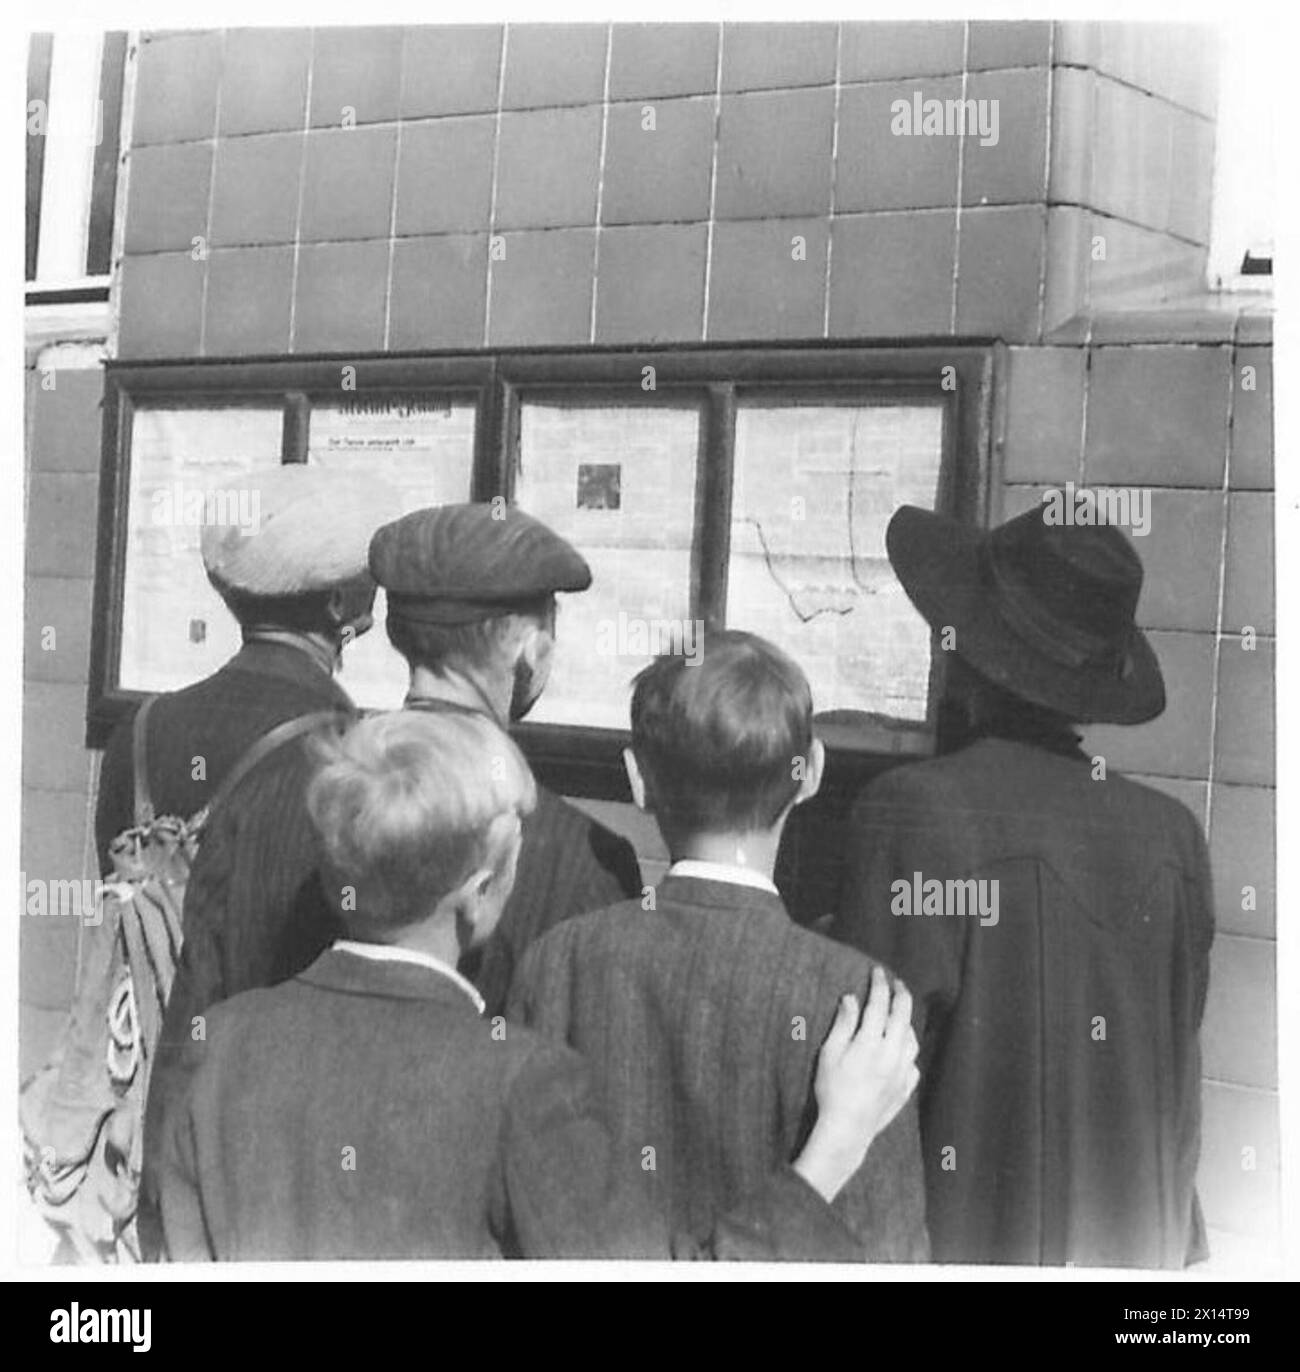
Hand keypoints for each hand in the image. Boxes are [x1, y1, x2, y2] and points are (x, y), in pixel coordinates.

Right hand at [792, 967, 919, 1202]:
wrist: (847, 1128)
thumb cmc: (832, 1090)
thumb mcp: (830, 1053)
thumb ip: (843, 1023)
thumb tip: (851, 999)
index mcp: (870, 1042)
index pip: (879, 1005)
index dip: (879, 985)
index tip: (877, 972)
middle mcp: (891, 1054)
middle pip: (902, 1016)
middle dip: (900, 995)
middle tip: (896, 983)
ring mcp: (902, 1072)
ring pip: (912, 1039)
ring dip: (907, 1022)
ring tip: (899, 1014)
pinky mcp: (906, 1088)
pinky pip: (913, 1062)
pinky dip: (908, 1049)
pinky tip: (901, 1049)